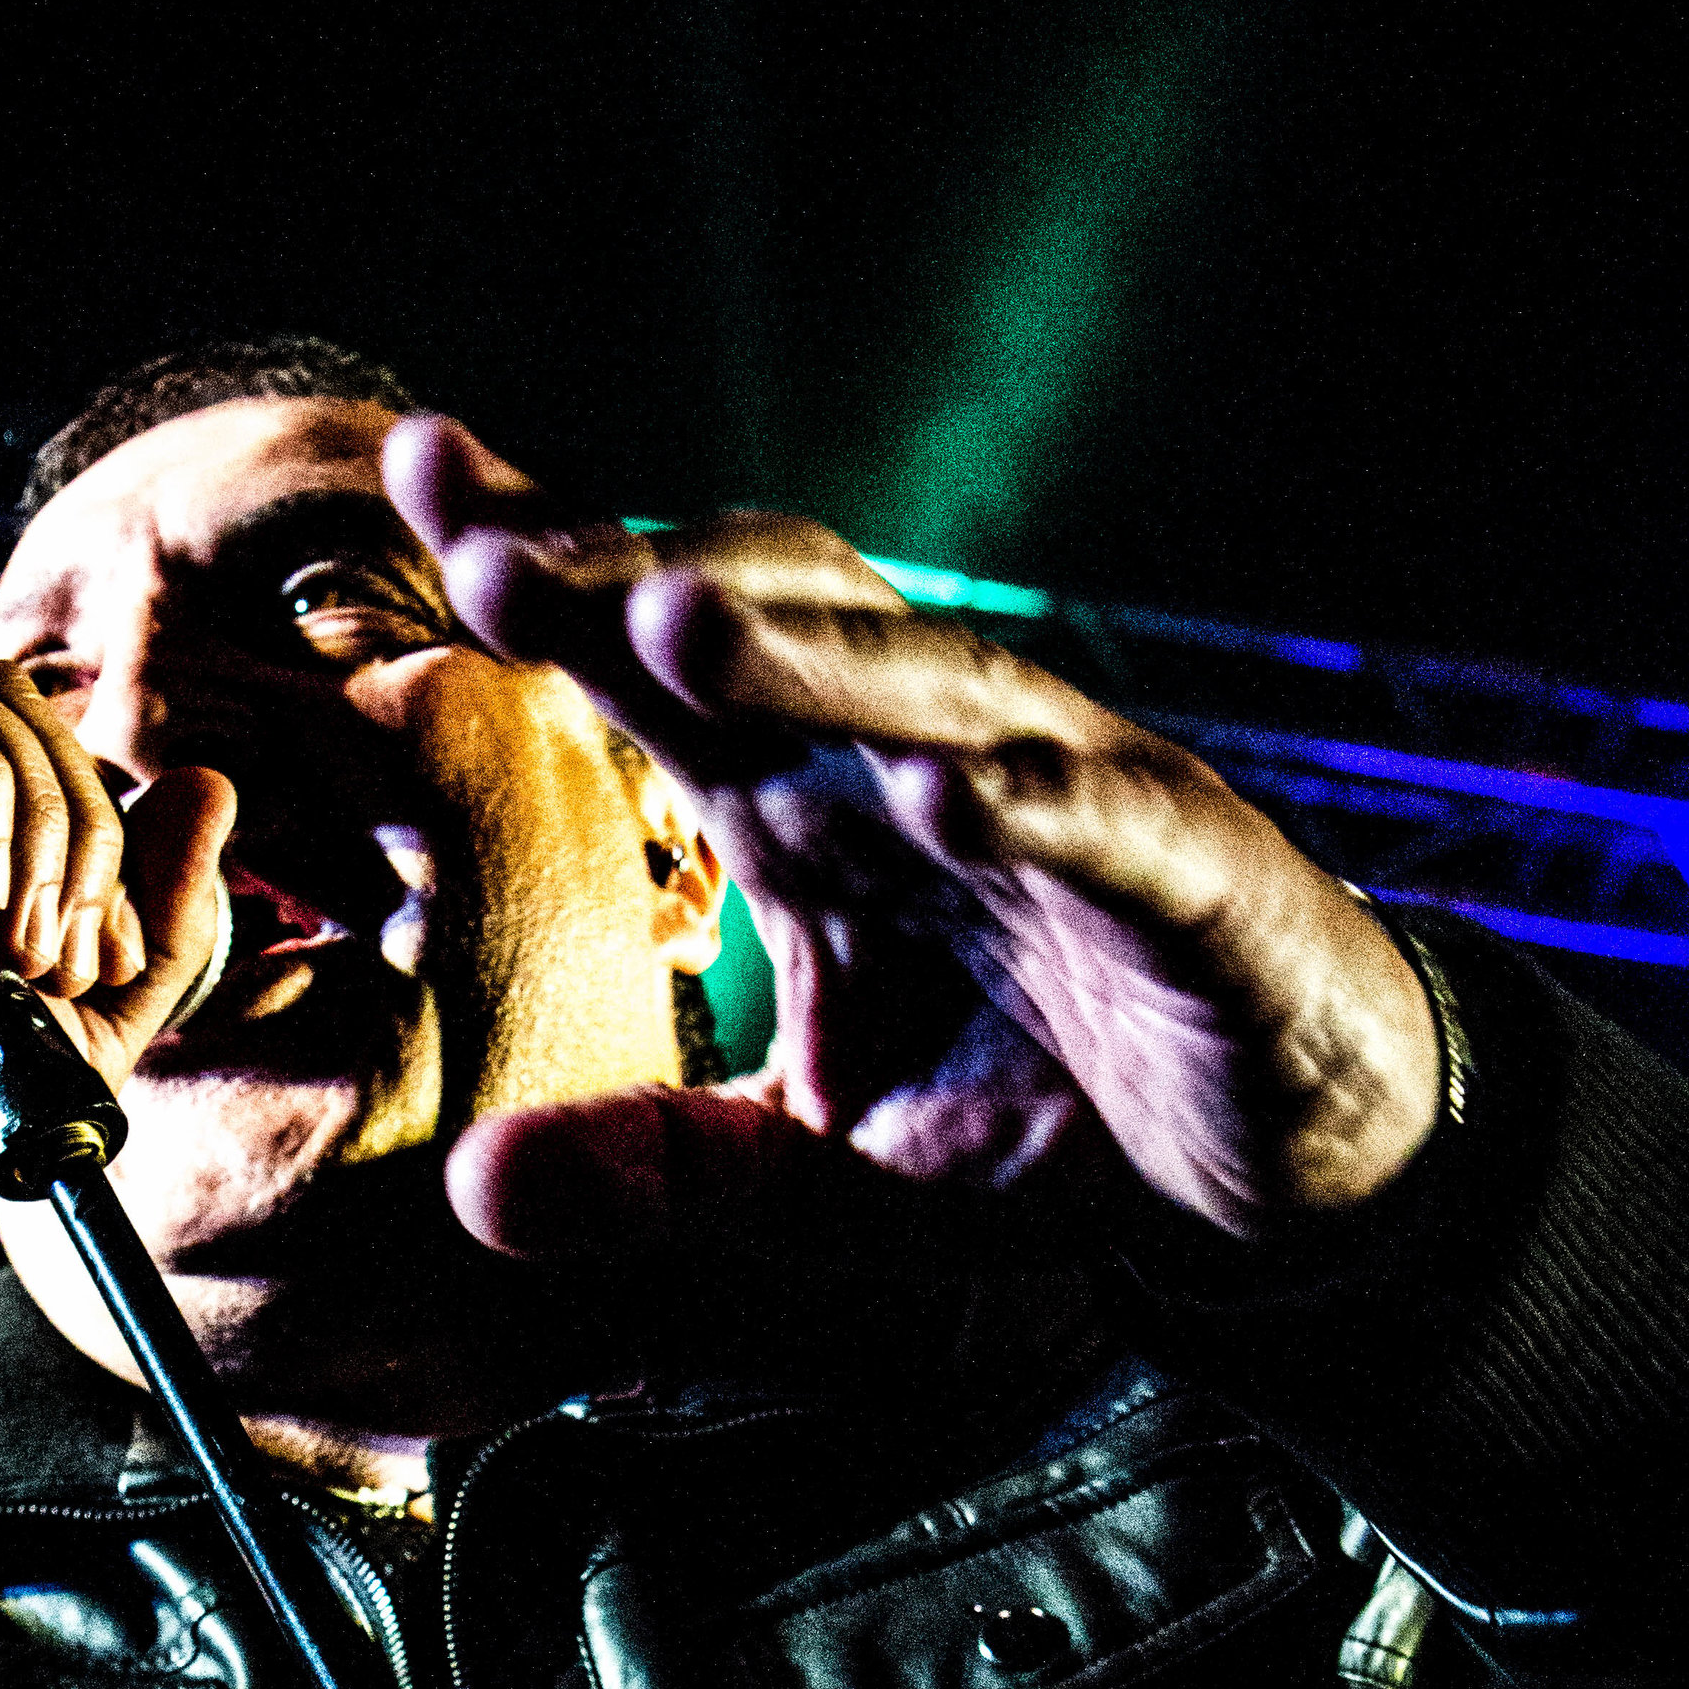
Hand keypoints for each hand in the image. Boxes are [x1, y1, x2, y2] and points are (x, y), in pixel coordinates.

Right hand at [0, 653, 234, 1283]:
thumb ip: (159, 922)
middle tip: (56, 957)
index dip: (105, 842)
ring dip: (29, 819)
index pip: (53, 754)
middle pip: (19, 710)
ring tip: (9, 945)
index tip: (104, 959)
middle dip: (76, 833)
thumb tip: (211, 786)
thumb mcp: (83, 1024)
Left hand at [382, 418, 1440, 1249]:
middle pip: (769, 626)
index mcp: (808, 810)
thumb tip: (476, 1192)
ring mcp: (1063, 799)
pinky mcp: (1196, 875)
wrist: (1274, 1173)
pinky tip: (941, 794)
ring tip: (674, 621)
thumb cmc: (1042, 1130)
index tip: (414, 496)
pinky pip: (1109, 821)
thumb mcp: (821, 1184)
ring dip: (808, 650)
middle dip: (632, 577)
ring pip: (928, 685)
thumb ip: (664, 1172)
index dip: (549, 576)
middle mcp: (917, 765)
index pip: (655, 667)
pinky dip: (1034, 800)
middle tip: (490, 552)